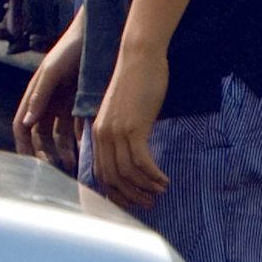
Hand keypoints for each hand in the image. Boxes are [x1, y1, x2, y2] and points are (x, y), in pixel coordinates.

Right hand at [10, 22, 81, 162]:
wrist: (94, 35)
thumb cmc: (69, 49)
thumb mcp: (52, 72)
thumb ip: (39, 96)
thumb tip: (26, 123)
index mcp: (34, 96)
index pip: (22, 127)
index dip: (23, 145)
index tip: (31, 162)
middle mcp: (46, 103)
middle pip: (40, 136)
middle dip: (44, 152)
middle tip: (56, 167)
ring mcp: (62, 104)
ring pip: (58, 135)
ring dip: (63, 149)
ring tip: (73, 161)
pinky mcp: (78, 104)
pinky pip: (76, 127)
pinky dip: (79, 138)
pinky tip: (86, 147)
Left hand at [88, 40, 171, 210]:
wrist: (139, 58)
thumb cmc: (136, 81)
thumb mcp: (123, 111)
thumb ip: (122, 131)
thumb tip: (133, 151)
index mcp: (97, 133)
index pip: (101, 173)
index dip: (116, 192)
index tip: (132, 201)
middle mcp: (103, 136)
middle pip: (113, 178)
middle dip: (131, 196)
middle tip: (149, 203)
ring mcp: (116, 132)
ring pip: (128, 174)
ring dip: (145, 188)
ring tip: (161, 191)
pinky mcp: (133, 128)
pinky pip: (142, 162)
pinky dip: (153, 176)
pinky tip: (164, 179)